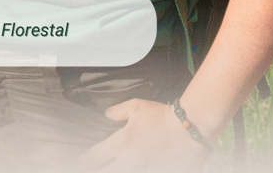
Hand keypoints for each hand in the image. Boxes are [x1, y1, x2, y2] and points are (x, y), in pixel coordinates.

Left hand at [78, 98, 208, 171]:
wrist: (190, 128)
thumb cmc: (164, 116)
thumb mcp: (137, 106)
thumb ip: (118, 111)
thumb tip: (107, 115)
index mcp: (122, 143)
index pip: (94, 158)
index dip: (85, 161)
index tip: (82, 162)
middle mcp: (130, 161)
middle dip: (98, 169)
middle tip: (99, 165)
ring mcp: (146, 170)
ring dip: (118, 169)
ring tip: (118, 164)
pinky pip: (143, 172)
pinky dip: (138, 168)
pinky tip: (136, 164)